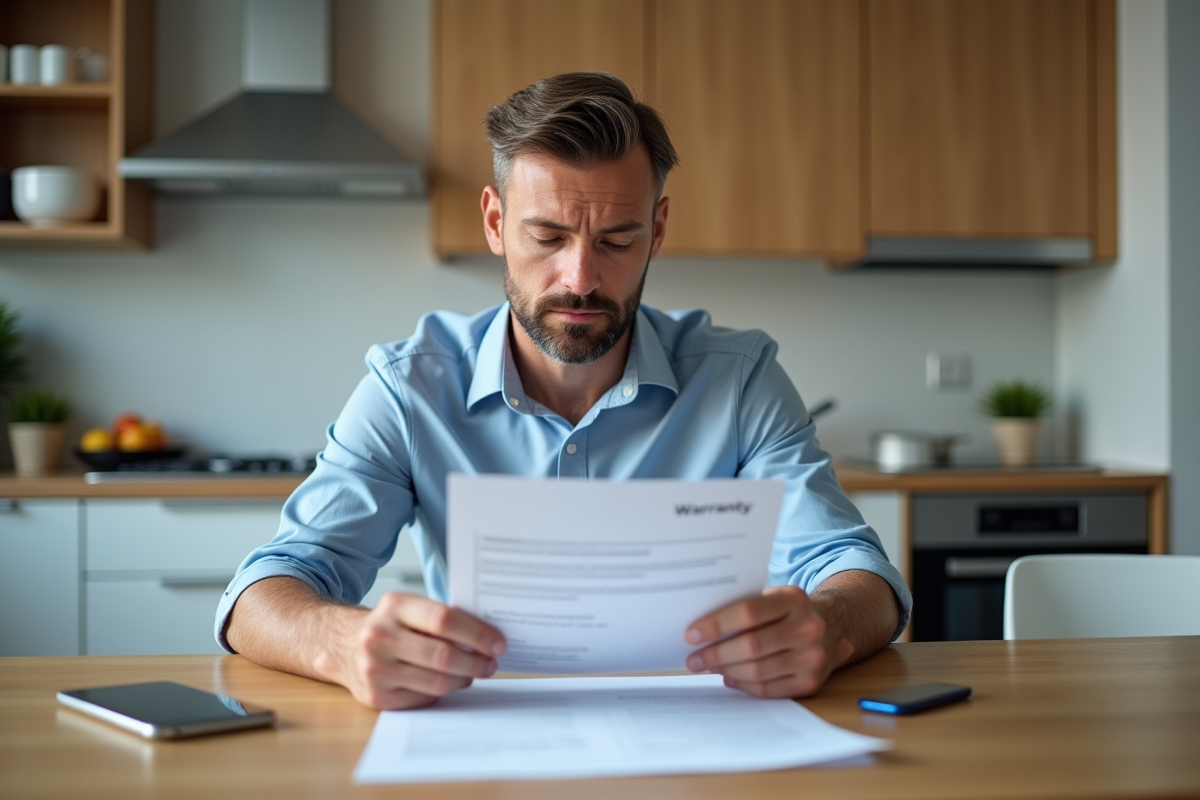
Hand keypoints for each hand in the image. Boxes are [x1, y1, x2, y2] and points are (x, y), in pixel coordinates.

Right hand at [326, 592, 506, 709]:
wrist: (340, 644)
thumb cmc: (387, 625)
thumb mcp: (407, 608)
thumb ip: (440, 617)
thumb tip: (487, 637)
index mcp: (394, 606)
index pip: (444, 620)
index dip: (477, 633)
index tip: (498, 643)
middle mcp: (380, 637)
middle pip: (443, 655)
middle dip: (476, 661)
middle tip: (491, 663)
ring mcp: (375, 669)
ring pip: (436, 682)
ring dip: (464, 679)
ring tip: (474, 672)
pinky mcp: (376, 696)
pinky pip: (423, 698)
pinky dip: (442, 691)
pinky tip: (449, 682)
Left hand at [684, 585, 853, 698]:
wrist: (833, 628)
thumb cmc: (789, 612)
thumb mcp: (773, 597)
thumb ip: (744, 607)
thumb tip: (701, 631)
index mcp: (793, 599)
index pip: (748, 612)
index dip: (716, 625)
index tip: (691, 635)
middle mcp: (808, 627)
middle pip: (751, 646)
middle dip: (715, 654)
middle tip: (693, 660)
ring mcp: (812, 657)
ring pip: (757, 671)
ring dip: (726, 671)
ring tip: (709, 668)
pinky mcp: (811, 682)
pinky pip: (768, 689)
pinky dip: (743, 685)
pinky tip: (729, 678)